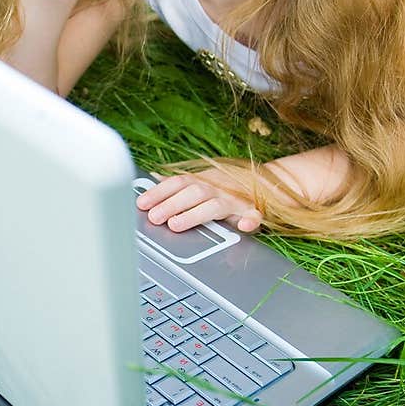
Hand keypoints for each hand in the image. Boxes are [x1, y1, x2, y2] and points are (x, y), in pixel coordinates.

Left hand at [136, 170, 263, 233]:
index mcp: (202, 182)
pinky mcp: (252, 212)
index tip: (142, 203)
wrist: (263, 183)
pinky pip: (254, 215)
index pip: (177, 183)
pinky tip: (243, 227)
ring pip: (215, 206)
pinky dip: (250, 221)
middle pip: (193, 193)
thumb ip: (177, 184)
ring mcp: (234, 201)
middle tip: (154, 217)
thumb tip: (152, 178)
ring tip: (176, 224)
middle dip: (171, 204)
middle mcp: (216, 189)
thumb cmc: (223, 188)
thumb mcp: (199, 182)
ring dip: (194, 215)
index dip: (158, 192)